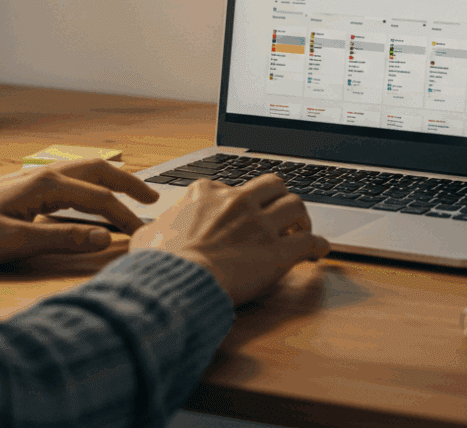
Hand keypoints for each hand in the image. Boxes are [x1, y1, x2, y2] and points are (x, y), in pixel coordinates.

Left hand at [0, 159, 158, 265]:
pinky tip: (86, 200)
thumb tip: (103, 238)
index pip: (99, 199)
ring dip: (109, 182)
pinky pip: (67, 181)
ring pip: (82, 172)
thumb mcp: (14, 242)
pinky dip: (88, 187)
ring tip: (129, 196)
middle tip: (152, 201)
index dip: (124, 217)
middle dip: (127, 184)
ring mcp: (31, 179)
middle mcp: (42, 175)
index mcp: (45, 184)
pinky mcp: (22, 189)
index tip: (143, 235)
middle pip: (97, 171)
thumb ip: (61, 239)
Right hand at [129, 173, 329, 306]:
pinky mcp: (277, 251)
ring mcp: (260, 225)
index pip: (233, 187)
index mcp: (207, 192)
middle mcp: (237, 201)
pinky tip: (319, 252)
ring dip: (301, 218)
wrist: (176, 281)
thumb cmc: (159, 262)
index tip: (243, 214)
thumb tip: (150, 232)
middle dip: (279, 197)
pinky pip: (309, 241)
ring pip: (296, 206)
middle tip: (280, 214)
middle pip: (273, 185)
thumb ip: (156, 227)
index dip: (241, 202)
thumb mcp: (148, 233)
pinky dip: (318, 245)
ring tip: (300, 230)